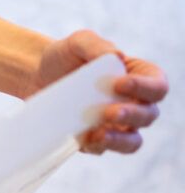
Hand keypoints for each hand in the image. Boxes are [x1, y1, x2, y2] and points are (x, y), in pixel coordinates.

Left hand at [29, 30, 168, 153]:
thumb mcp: (78, 42)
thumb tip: (117, 56)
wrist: (36, 75)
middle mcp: (133, 104)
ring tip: (99, 133)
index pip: (157, 87)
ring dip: (119, 139)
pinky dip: (95, 146)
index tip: (119, 83)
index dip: (145, 88)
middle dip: (131, 115)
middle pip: (148, 116)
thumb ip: (97, 45)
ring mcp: (115, 125)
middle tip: (109, 111)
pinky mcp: (94, 139)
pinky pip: (102, 149)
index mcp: (139, 78)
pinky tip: (83, 139)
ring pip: (132, 141)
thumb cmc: (65, 56)